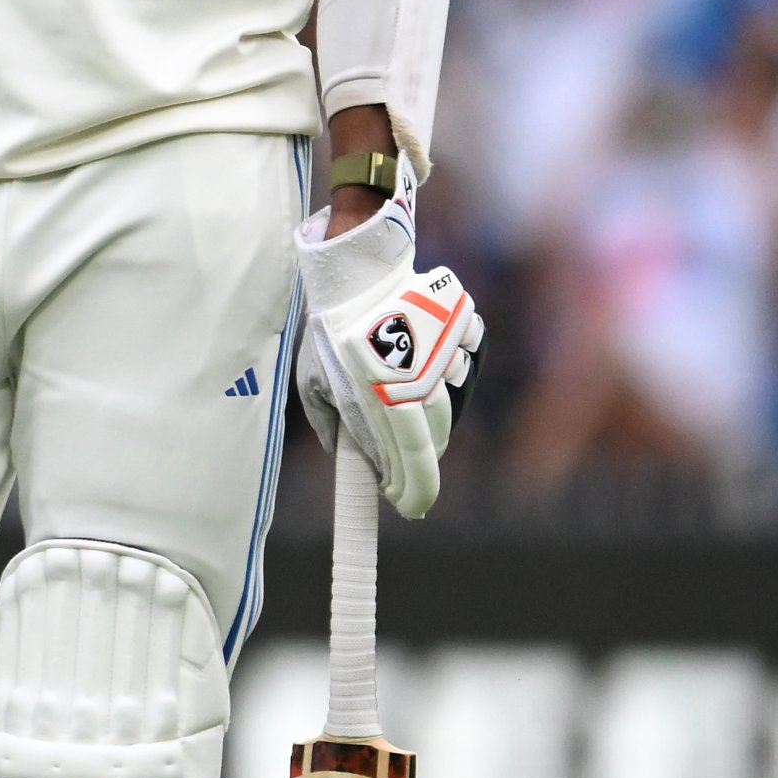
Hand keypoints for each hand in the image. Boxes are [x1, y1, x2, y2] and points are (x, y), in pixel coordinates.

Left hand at [292, 201, 483, 517]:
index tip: (407, 506)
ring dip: (432, 413)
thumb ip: (332, 422)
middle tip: (404, 479)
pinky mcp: (461, 331)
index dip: (414, 488)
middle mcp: (417, 379)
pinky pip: (463, 364)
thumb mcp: (315, 381)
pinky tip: (424, 359)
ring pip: (449, 404)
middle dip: (420, 466)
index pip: (406, 457)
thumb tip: (347, 455)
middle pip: (433, 439)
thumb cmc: (331, 331)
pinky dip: (449, 369)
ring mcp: (442, 355)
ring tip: (404, 400)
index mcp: (378, 394)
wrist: (358, 271)